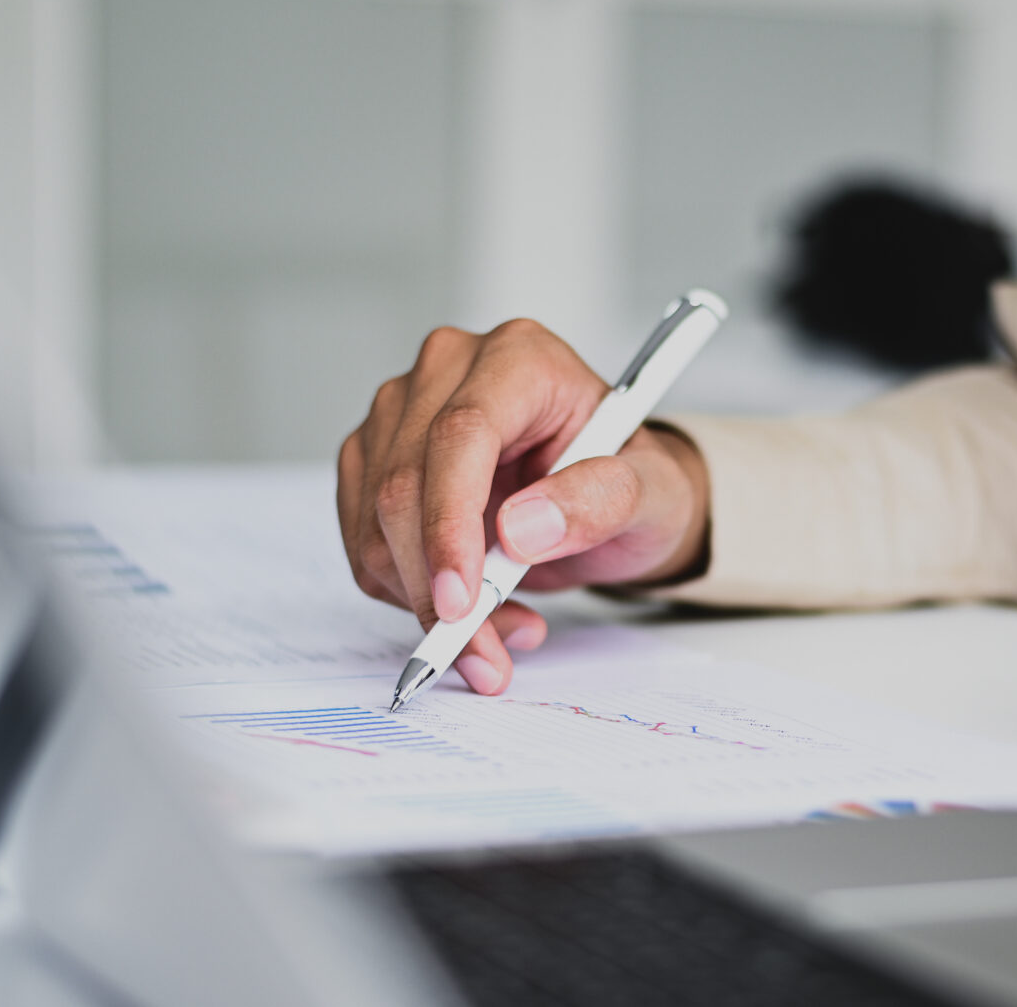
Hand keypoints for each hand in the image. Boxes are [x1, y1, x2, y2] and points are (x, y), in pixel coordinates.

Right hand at [337, 321, 712, 695]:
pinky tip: (470, 605)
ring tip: (502, 630)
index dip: (450, 524)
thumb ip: (601, 501)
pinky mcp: (373, 459)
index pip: (460, 435)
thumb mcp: (651, 495)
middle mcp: (448, 371)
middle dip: (435, 589)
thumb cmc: (630, 484)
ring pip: (373, 523)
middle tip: (483, 657)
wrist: (606, 496)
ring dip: (425, 601)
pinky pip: (364, 545)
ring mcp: (400, 413)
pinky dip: (409, 595)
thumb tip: (521, 529)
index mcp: (520, 358)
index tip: (463, 604)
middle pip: (404, 484)